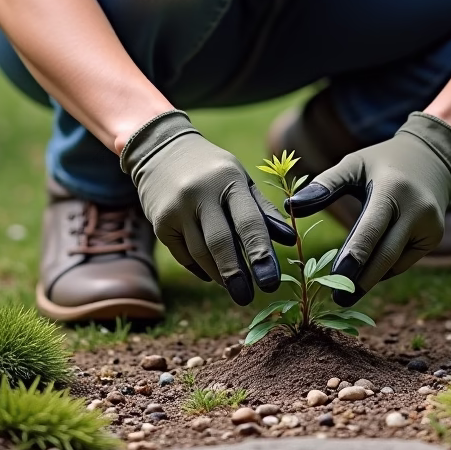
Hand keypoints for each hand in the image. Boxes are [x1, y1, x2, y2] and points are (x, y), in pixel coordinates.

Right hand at [120, 111, 293, 304]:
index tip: (271, 282)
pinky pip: (183, 255)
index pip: (248, 222)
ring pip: (200, 254)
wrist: (161, 150)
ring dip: (219, 275)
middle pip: (220, 243)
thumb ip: (264, 210)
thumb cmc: (212, 169)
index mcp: (229, 180)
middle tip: (248, 299)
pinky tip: (212, 274)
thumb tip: (290, 241)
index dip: (260, 254)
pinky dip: (200, 268)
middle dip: (236, 275)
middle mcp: (200, 194)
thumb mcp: (240, 179)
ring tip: (234, 288)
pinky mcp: (160, 222)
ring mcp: (177, 209)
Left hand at [285, 112, 450, 297]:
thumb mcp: (354, 164)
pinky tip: (367, 274)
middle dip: (361, 280)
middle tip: (337, 301)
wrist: (431, 157)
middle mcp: (416, 210)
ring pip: (395, 262)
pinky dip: (384, 268)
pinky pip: (404, 261)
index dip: (354, 256)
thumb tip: (291, 206)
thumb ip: (324, 186)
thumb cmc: (381, 162)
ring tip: (345, 294)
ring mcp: (430, 226)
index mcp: (393, 189)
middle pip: (386, 255)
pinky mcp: (434, 238)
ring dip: (370, 278)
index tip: (334, 280)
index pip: (372, 228)